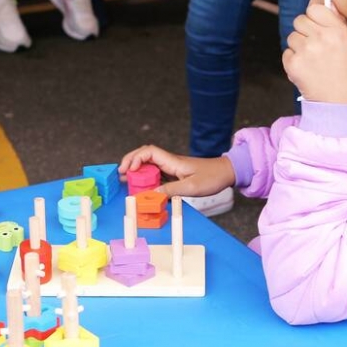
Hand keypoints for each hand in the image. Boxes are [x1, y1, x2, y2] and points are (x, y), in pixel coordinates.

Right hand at [119, 145, 235, 197]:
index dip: (135, 159)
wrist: (226, 173)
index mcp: (172, 161)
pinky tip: (141, 186)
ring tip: (125, 180)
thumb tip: (152, 194)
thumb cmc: (212, 177)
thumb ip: (171, 190)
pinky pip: (155, 174)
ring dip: (136, 171)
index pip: (148, 152)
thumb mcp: (192, 187)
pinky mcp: (174, 175)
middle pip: (144, 156)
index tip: (129, 170)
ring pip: (148, 165)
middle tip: (120, 174)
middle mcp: (169, 162)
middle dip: (130, 162)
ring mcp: (171, 168)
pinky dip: (146, 178)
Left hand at [282, 4, 346, 104]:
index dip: (313, 17)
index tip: (316, 26)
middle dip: (304, 31)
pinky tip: (306, 68)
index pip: (315, 8)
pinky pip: (286, 52)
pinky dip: (293, 60)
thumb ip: (336, 22)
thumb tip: (325, 3)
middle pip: (299, 20)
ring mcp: (306, 51)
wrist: (335, 99)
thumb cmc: (342, 69)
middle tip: (314, 46)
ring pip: (291, 36)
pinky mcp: (293, 63)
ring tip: (311, 59)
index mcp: (338, 31)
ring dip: (298, 46)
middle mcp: (322, 38)